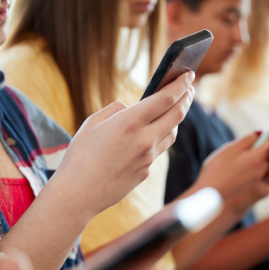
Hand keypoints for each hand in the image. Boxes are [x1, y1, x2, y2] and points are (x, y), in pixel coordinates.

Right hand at [52, 72, 194, 218]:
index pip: (166, 98)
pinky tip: (152, 133)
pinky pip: (157, 151)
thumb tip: (135, 108)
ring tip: (175, 108)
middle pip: (177, 115)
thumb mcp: (92, 123)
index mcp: (129, 122)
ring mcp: (147, 159)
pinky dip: (158, 138)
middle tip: (190, 88)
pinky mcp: (146, 173)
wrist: (78, 194)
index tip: (188, 75)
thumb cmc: (80, 156)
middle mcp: (144, 140)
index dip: (181, 84)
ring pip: (171, 133)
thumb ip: (117, 111)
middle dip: (187, 98)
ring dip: (176, 118)